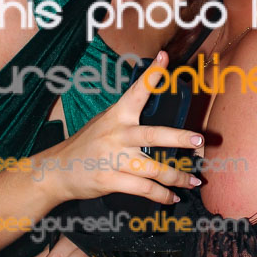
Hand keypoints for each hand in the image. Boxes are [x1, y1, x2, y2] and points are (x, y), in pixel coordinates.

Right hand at [50, 51, 202, 205]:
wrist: (57, 171)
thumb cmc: (85, 145)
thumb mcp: (102, 123)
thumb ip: (125, 116)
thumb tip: (150, 103)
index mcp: (116, 116)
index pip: (136, 92)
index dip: (151, 75)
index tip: (165, 59)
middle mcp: (117, 135)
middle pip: (152, 135)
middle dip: (178, 138)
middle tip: (199, 140)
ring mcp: (113, 159)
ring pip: (153, 169)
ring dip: (177, 177)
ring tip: (193, 182)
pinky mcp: (110, 181)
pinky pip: (143, 189)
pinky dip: (161, 195)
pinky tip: (172, 197)